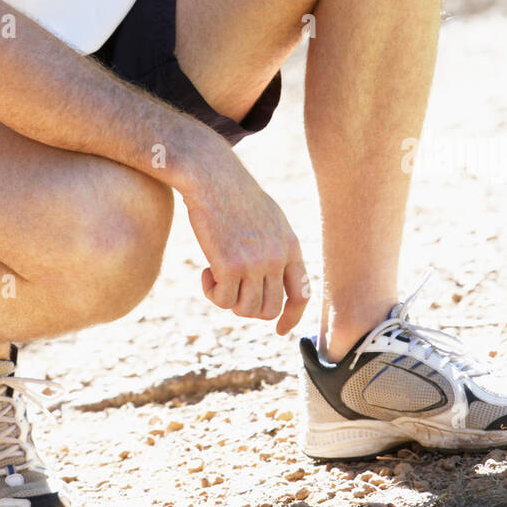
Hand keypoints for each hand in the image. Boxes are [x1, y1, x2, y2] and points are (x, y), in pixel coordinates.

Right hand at [179, 144, 309, 335]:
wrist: (211, 176)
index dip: (291, 317)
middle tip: (231, 292)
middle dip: (249, 309)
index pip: (301, 294)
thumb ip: (274, 249)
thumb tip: (269, 283)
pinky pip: (223, 300)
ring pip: (246, 309)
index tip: (279, 329)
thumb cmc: (233, 195)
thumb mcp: (267, 219)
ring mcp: (255, 263)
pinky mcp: (230, 266)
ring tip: (216, 278)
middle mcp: (277, 258)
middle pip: (270, 308)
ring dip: (228, 301)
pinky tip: (205, 272)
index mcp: (290, 246)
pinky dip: (211, 292)